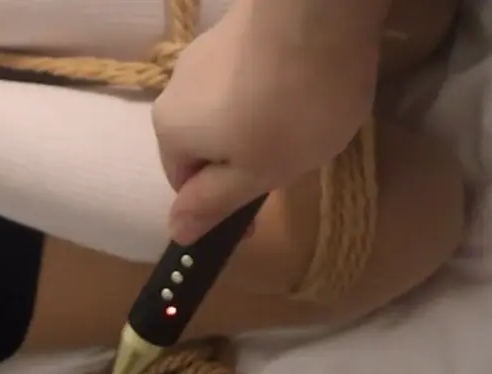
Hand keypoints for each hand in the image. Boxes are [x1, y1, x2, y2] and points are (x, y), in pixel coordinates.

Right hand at [152, 0, 388, 242]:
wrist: (321, 11)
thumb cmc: (291, 107)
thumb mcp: (257, 174)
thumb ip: (214, 204)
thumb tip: (176, 232)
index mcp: (170, 132)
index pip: (185, 185)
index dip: (222, 205)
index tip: (263, 212)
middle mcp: (175, 89)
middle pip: (205, 143)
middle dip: (241, 159)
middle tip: (290, 163)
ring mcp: (204, 52)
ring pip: (226, 107)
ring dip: (257, 122)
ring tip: (304, 119)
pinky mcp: (238, 26)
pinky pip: (247, 74)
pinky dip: (271, 88)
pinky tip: (306, 85)